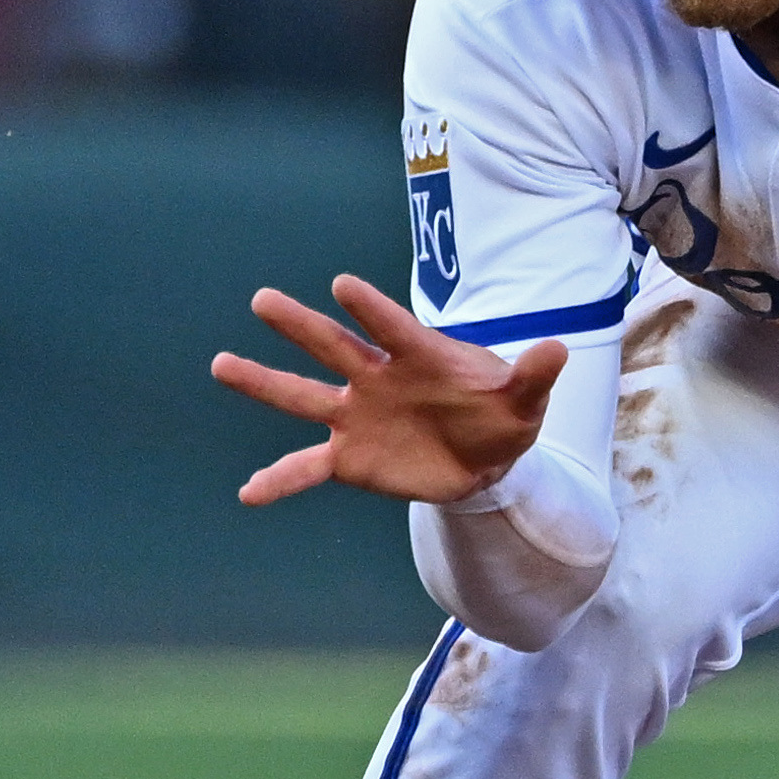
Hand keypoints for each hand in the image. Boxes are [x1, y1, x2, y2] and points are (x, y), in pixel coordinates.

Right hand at [210, 273, 567, 506]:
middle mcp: (376, 378)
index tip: (342, 284)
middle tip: (263, 299)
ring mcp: (356, 416)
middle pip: (333, 347)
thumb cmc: (501, 414)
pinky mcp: (349, 457)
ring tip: (221, 364)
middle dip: (300, 325)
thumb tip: (557, 350)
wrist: (485, 457)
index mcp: (417, 355)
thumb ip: (533, 375)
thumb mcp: (524, 399)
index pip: (392, 328)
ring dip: (262, 382)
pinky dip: (278, 481)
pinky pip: (306, 468)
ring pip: (303, 396)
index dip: (370, 309)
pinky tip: (248, 494)